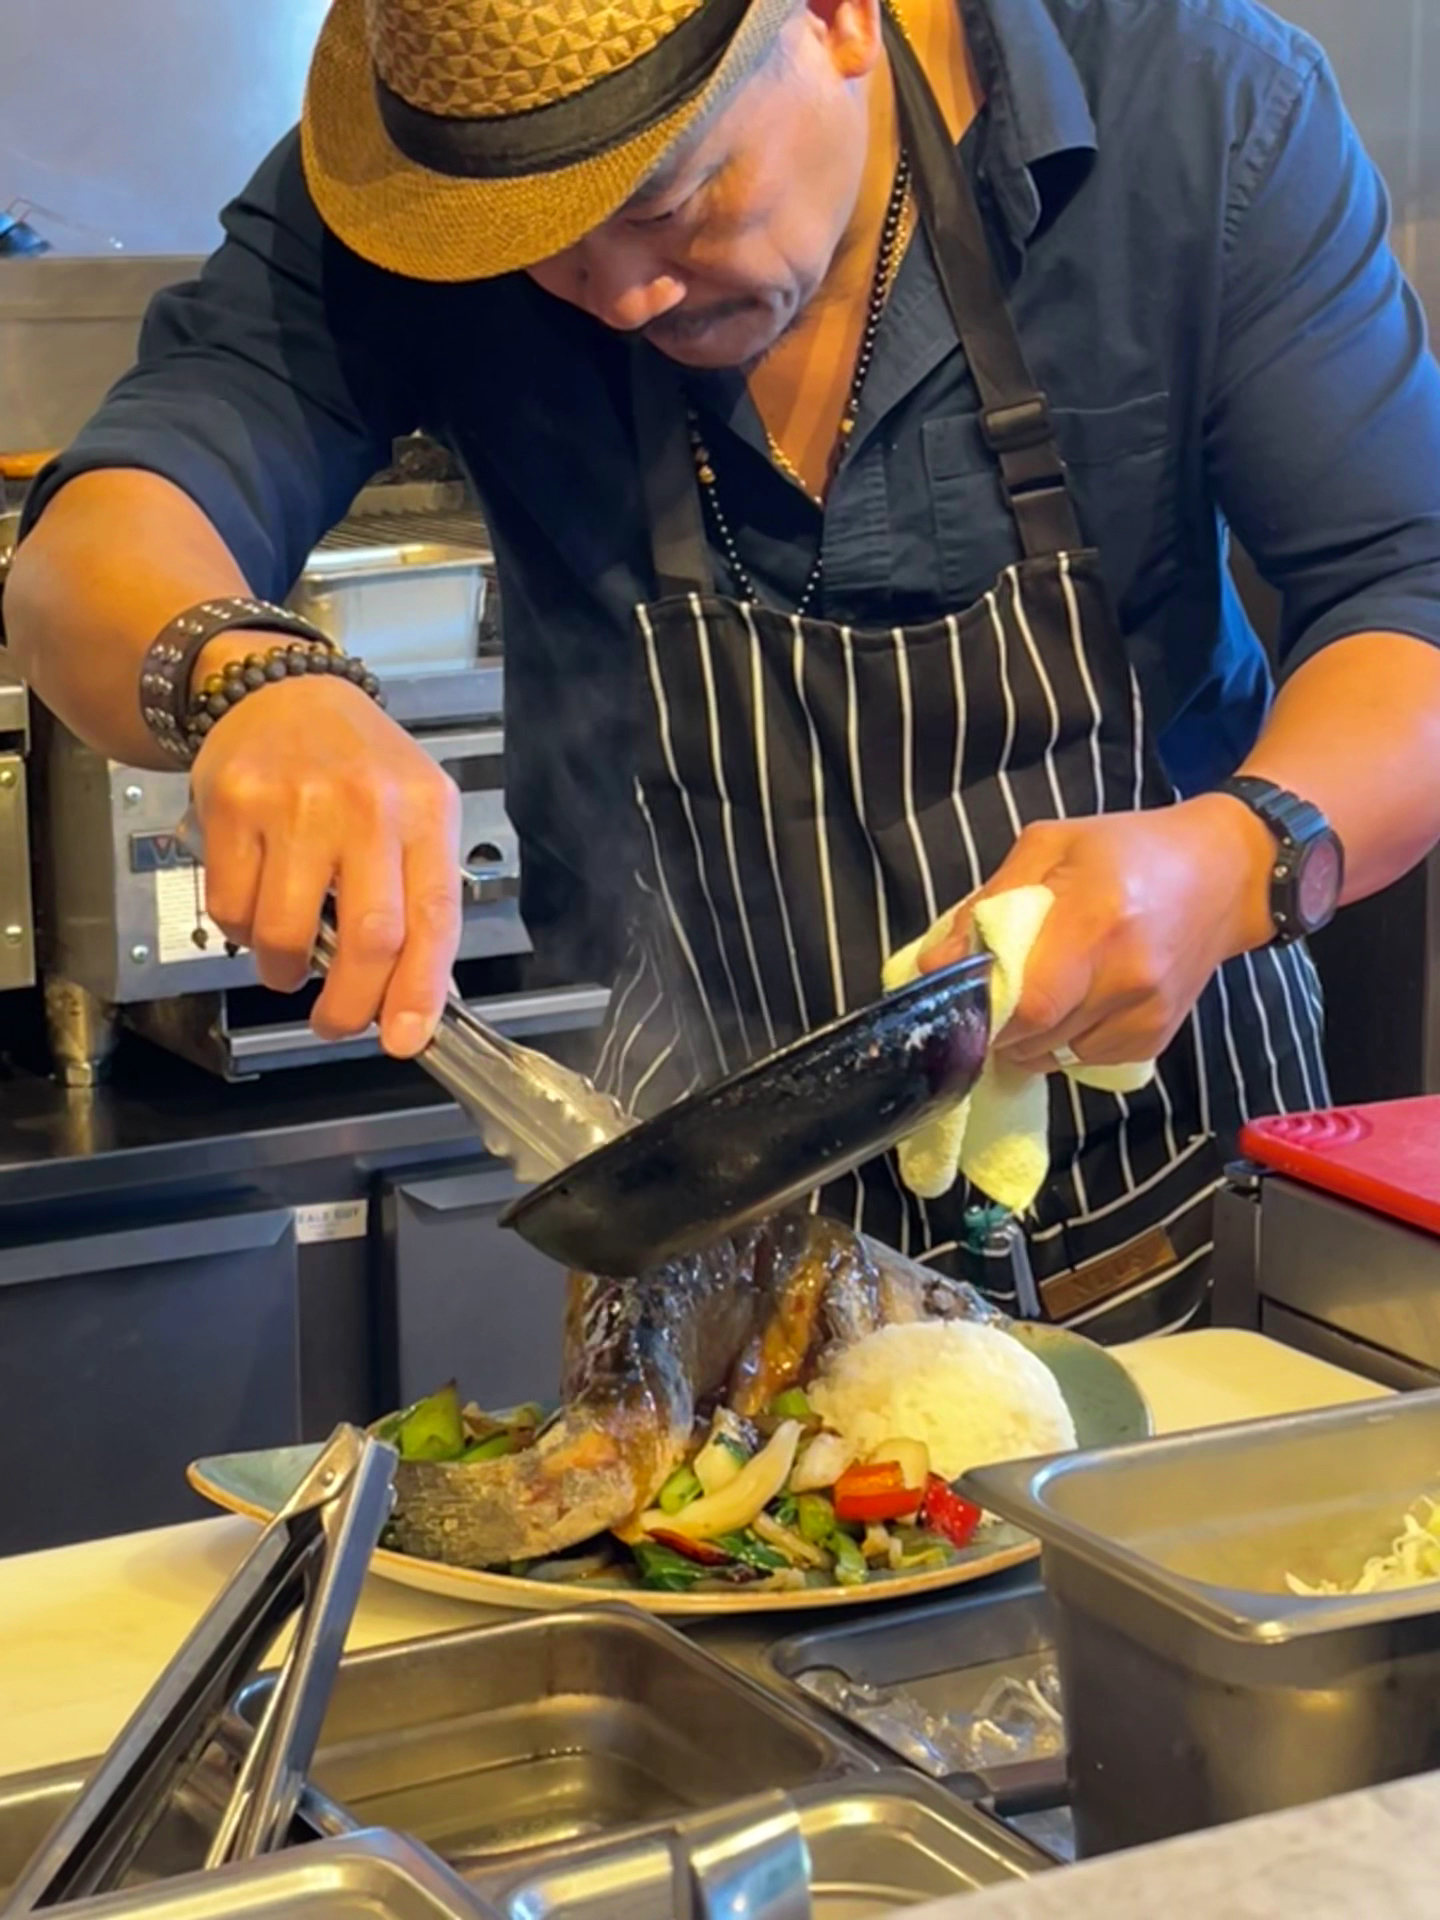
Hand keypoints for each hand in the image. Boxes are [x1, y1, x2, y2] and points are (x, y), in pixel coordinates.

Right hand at [190, 663, 461, 1055]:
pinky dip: (241, 932)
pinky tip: (257, 911)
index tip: (407, 1037)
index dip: (421, 991)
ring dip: (285, 971)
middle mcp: (366, 804)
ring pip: (290, 933)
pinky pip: (232, 907)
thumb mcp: (413, 809)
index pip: (435, 918)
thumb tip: (418, 992)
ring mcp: (297, 803)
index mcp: (424, 810)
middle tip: (338, 1024)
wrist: (282, 691)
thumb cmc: (355, 762)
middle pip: (370, 938)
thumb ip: (419, 891)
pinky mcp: (235, 805)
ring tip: (289, 962)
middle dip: (352, 1005)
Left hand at [917, 797, 1276, 1068]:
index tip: (965, 995)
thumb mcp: (1051, 846)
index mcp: (1097, 920)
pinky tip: (1075, 1000)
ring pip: (1054, 1057)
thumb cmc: (1129, 849)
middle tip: (991, 992)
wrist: (1226, 874)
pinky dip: (1063, 1041)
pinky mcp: (1156, 1039)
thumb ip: (988, 903)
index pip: (1027, 1002)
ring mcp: (1147, 1015)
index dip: (985, 1009)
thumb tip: (936, 963)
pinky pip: (1085, 1060)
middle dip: (997, 1025)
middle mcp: (1127, 977)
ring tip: (1038, 989)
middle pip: (1035, 1037)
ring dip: (1027, 1037)